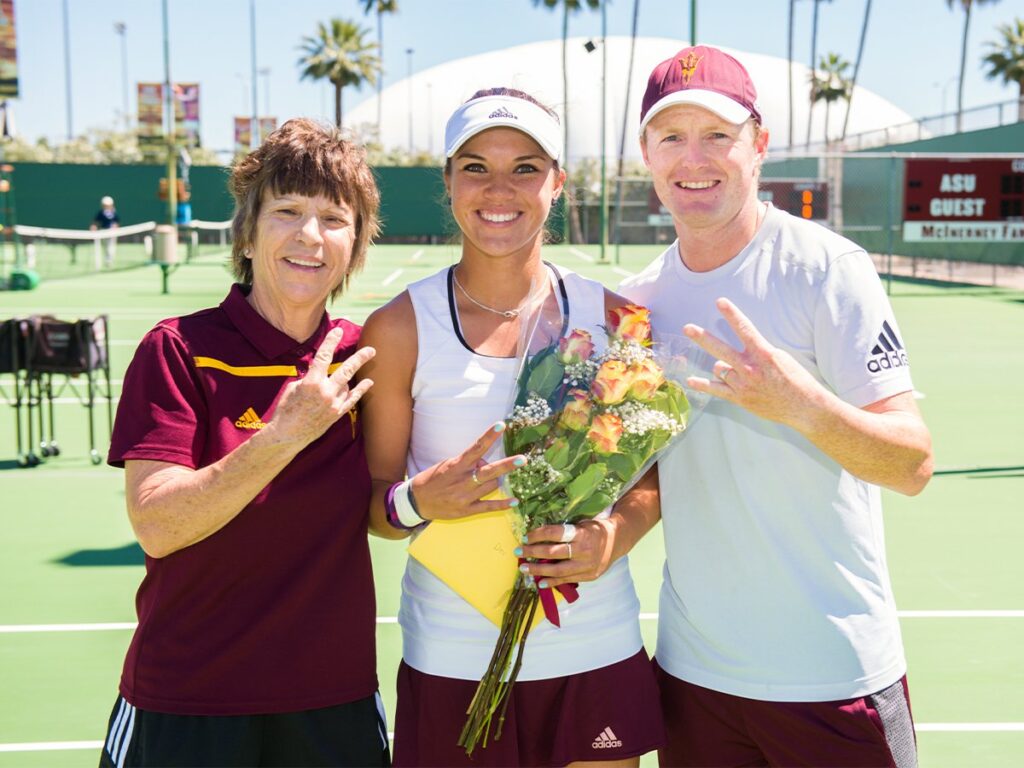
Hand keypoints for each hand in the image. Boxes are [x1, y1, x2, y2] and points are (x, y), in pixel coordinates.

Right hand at [267, 328, 374, 447]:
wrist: (287, 434)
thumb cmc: (286, 409)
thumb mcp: (294, 387)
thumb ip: (309, 377)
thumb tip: (320, 370)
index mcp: (312, 382)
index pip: (324, 357)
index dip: (331, 342)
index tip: (338, 331)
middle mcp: (325, 392)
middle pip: (347, 370)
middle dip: (360, 358)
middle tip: (372, 349)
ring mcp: (333, 404)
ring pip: (346, 385)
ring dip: (345, 380)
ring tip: (342, 377)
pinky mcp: (337, 414)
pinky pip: (352, 399)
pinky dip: (360, 390)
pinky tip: (369, 382)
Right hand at [410, 422, 524, 520]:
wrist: (416, 502)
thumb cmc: (432, 480)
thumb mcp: (446, 466)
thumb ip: (467, 463)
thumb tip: (485, 461)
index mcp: (456, 466)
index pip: (475, 448)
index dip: (489, 437)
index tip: (501, 426)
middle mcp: (462, 481)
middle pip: (489, 471)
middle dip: (507, 465)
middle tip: (523, 459)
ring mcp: (465, 497)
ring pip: (492, 486)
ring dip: (495, 479)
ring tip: (485, 478)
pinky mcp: (467, 510)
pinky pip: (489, 507)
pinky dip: (503, 504)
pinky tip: (515, 501)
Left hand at [519, 519, 614, 588]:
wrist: (617, 541)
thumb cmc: (594, 529)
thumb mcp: (582, 523)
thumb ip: (564, 529)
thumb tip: (538, 533)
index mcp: (582, 533)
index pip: (556, 533)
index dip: (539, 535)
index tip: (526, 536)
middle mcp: (584, 550)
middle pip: (553, 553)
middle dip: (533, 552)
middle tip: (518, 551)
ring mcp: (587, 565)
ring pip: (558, 570)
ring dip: (538, 570)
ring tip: (524, 568)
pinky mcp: (588, 576)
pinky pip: (567, 580)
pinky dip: (552, 582)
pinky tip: (539, 581)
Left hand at [683, 297, 824, 428]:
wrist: (805, 407)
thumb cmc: (795, 379)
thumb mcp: (779, 358)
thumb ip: (752, 355)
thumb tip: (723, 359)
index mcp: (764, 354)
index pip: (745, 329)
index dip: (732, 314)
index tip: (720, 301)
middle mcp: (750, 368)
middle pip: (720, 349)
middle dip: (702, 337)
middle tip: (687, 328)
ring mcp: (743, 384)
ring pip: (719, 368)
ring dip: (721, 367)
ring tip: (730, 369)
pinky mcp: (740, 399)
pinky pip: (716, 390)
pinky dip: (703, 385)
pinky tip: (691, 381)